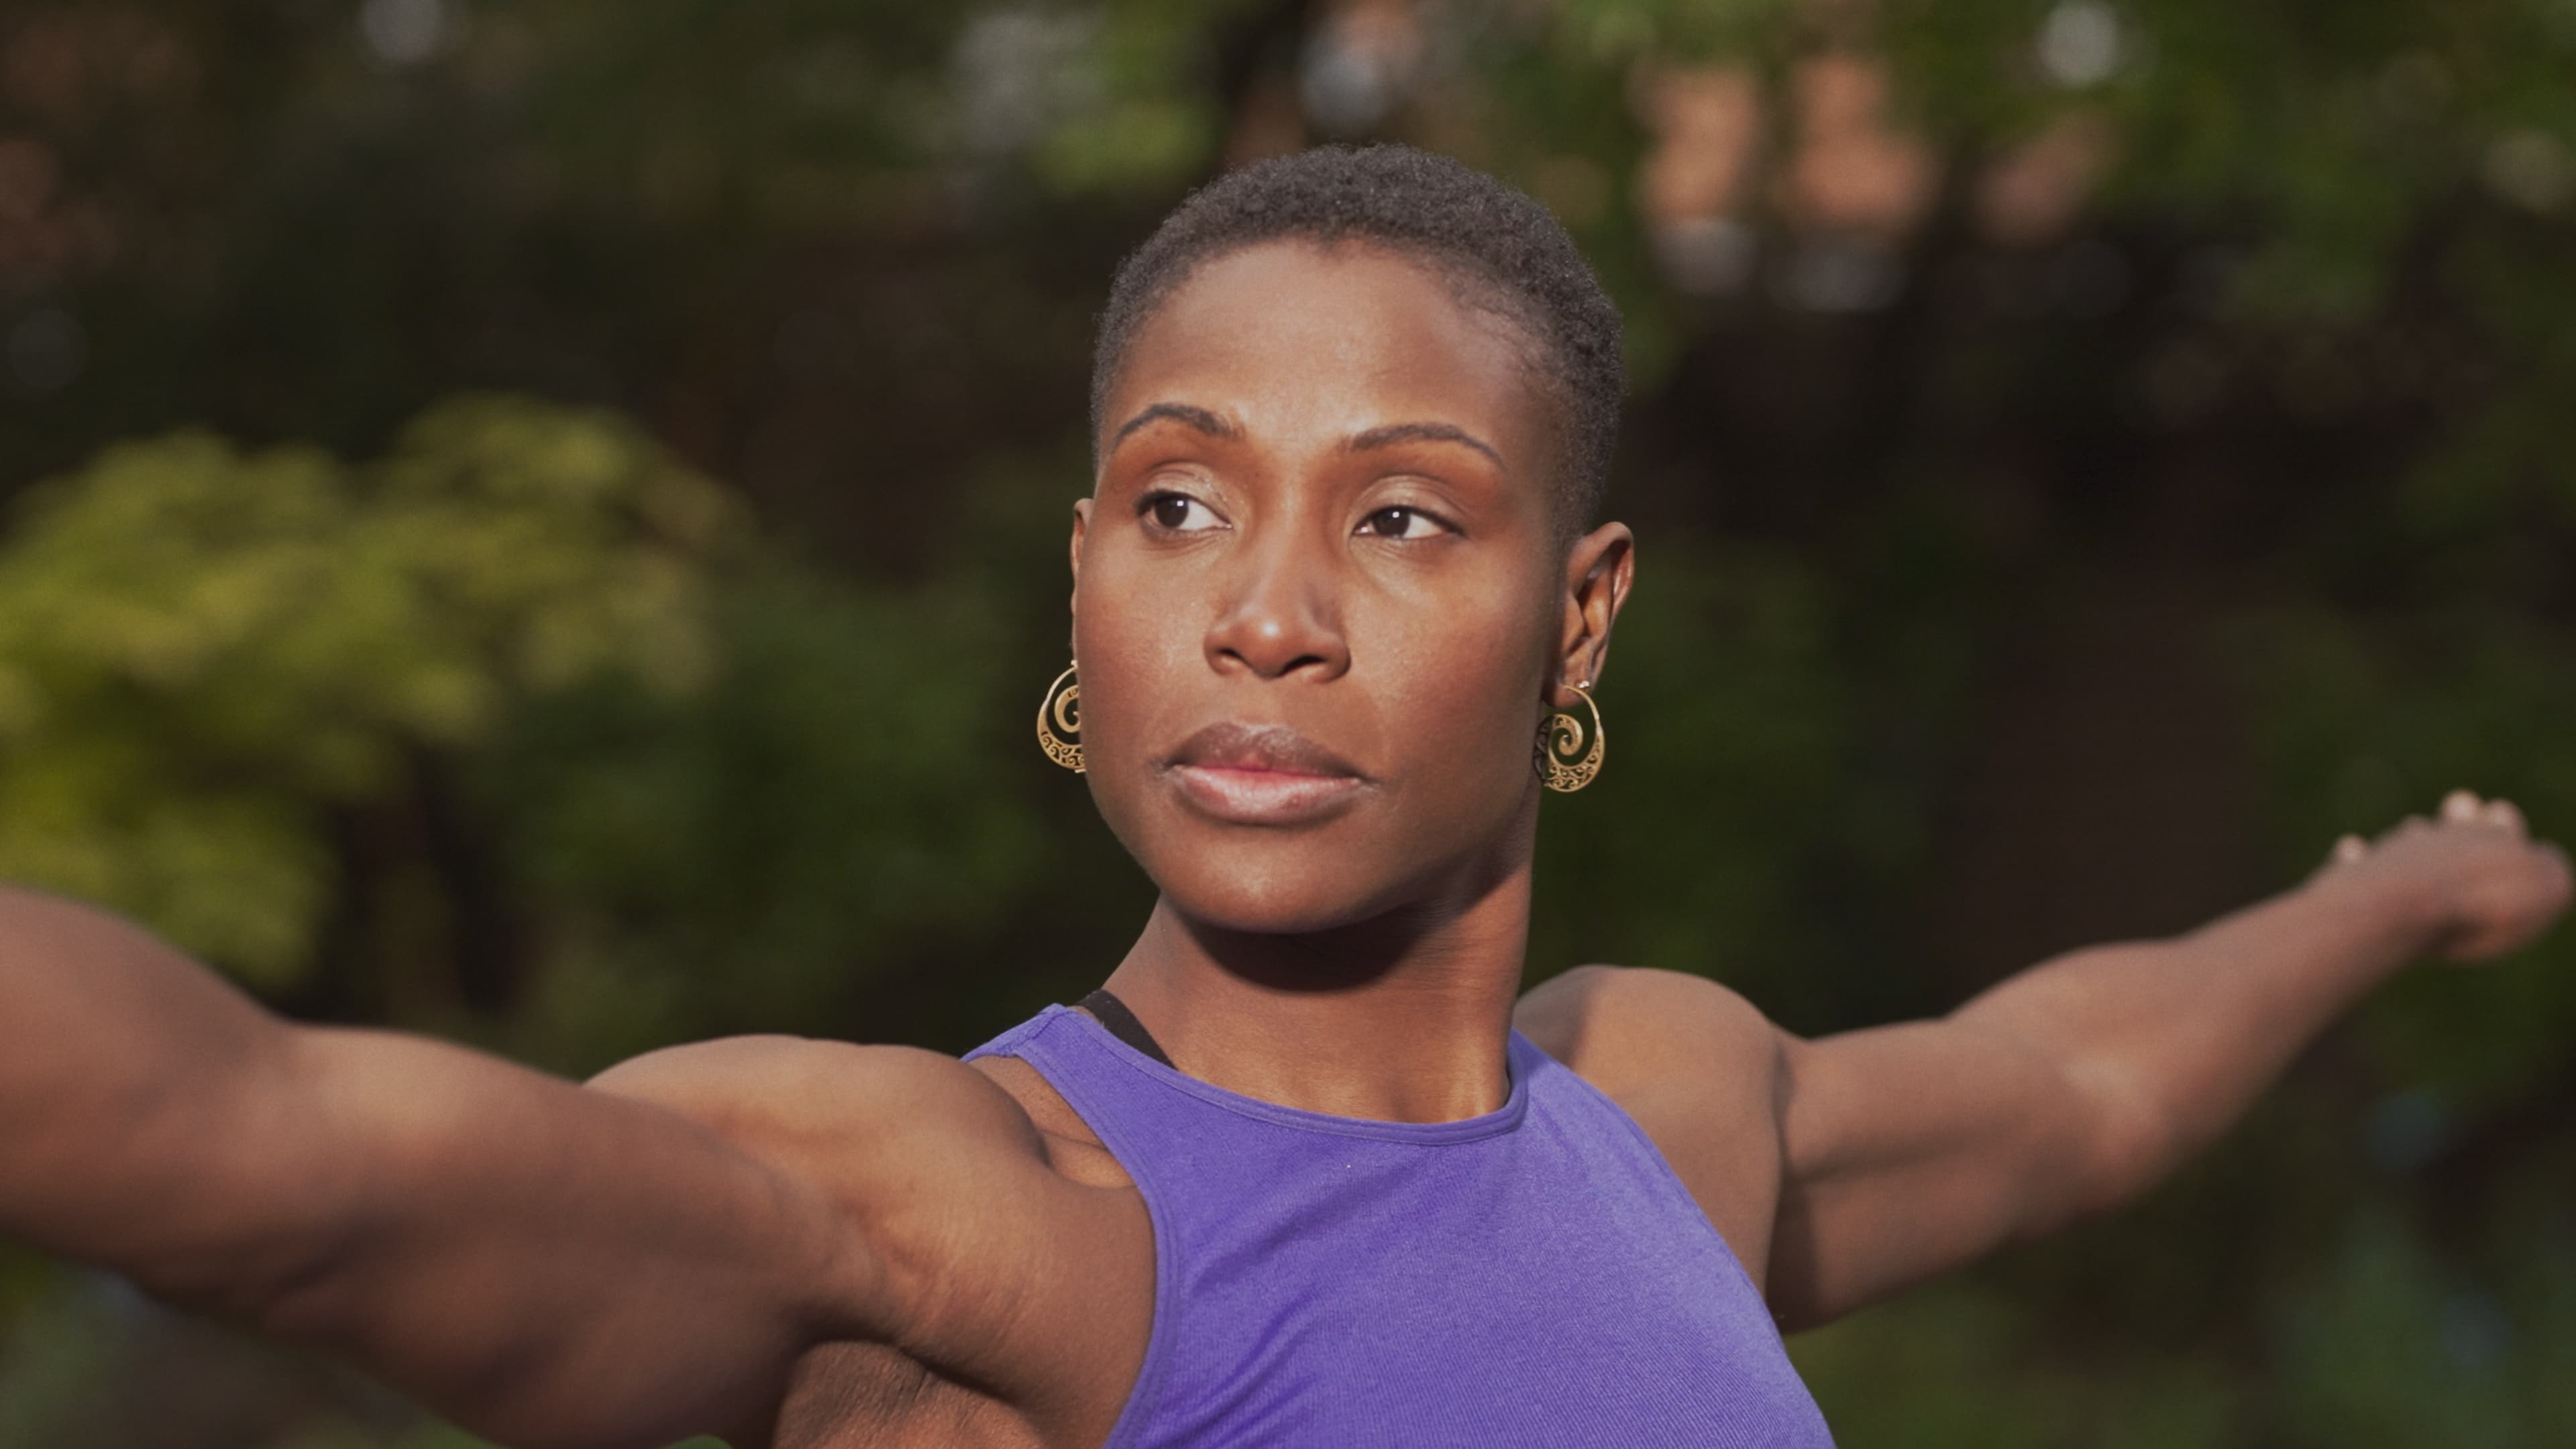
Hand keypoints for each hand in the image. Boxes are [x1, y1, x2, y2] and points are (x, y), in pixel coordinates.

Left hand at [2317, 790, 2574, 961]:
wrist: (2399, 907)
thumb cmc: (2478, 906)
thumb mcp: (2542, 893)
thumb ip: (2551, 873)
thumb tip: (2549, 862)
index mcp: (2488, 839)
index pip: (2503, 825)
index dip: (2504, 827)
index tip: (2502, 821)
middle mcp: (2439, 839)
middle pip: (2455, 821)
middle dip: (2461, 818)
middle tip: (2462, 804)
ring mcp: (2393, 853)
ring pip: (2408, 836)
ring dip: (2414, 838)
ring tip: (2416, 831)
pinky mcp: (2354, 876)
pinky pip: (2354, 860)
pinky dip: (2355, 857)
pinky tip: (2351, 848)